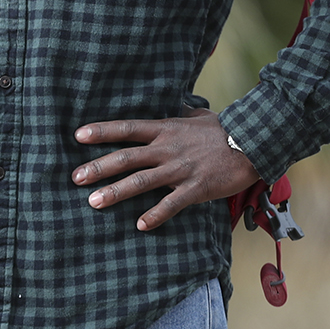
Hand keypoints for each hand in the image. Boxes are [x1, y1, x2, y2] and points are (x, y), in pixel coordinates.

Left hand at [72, 107, 258, 231]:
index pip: (127, 128)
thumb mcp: (197, 115)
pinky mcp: (196, 188)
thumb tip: (172, 103)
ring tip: (94, 202)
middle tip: (75, 178)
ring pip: (141, 181)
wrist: (253, 143)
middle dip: (98, 167)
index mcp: (166, 129)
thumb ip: (179, 113)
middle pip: (126, 157)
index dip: (102, 131)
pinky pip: (172, 204)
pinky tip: (140, 225)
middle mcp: (168, 148)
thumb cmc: (224, 129)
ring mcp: (180, 169)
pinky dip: (156, 215)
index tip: (78, 136)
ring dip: (116, 192)